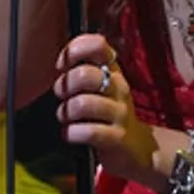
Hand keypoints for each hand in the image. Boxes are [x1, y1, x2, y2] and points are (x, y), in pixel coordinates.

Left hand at [53, 33, 154, 182]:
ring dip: (66, 111)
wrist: (134, 148)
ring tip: (65, 117)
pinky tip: (69, 134)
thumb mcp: (98, 87)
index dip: (74, 50)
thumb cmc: (106, 113)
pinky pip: (89, 132)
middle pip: (85, 74)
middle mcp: (118, 87)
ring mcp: (120, 112)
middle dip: (64, 85)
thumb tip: (59, 60)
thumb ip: (80, 70)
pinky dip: (72, 133)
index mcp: (112, 70)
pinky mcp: (118, 137)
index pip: (98, 45)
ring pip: (83, 104)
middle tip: (61, 95)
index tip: (62, 65)